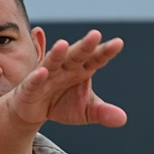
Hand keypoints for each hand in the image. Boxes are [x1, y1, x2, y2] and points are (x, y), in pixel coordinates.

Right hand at [10, 29, 126, 126]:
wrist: (34, 112)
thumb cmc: (62, 104)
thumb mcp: (86, 111)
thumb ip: (103, 112)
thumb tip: (123, 119)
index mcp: (81, 70)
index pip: (95, 59)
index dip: (105, 52)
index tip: (118, 43)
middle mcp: (65, 69)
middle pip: (76, 55)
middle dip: (84, 46)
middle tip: (95, 34)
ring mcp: (47, 76)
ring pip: (53, 63)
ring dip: (57, 54)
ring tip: (62, 44)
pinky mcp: (30, 88)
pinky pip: (33, 82)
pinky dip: (36, 77)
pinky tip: (42, 72)